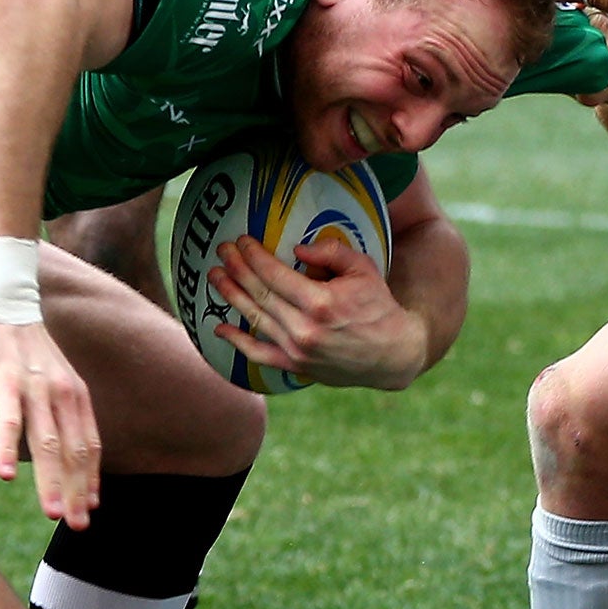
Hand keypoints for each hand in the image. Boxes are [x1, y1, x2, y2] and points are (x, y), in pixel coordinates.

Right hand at [0, 320, 100, 527]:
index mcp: (75, 398)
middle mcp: (61, 395)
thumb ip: (62, 419)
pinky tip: (6, 475)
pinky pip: (8, 420)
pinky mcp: (5, 382)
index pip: (88, 447)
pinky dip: (7, 449)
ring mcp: (34, 389)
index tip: (90, 511)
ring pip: (46, 442)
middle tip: (77, 526)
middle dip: (76, 492)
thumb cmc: (26, 352)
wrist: (3, 304)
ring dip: (51, 480)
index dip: (91, 480)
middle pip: (72, 452)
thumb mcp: (54, 383)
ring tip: (53, 512)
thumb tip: (70, 458)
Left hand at [207, 235, 427, 390]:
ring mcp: (297, 351)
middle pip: (260, 294)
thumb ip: (331, 253)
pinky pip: (258, 354)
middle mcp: (304, 329)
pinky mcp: (295, 367)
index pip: (275, 275)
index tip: (241, 241)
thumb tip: (295, 248)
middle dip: (237, 269)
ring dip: (232, 296)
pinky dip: (237, 342)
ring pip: (255, 319)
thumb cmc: (379, 307)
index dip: (254, 256)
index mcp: (321, 303)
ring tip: (215, 276)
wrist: (392, 354)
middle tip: (222, 251)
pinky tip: (219, 327)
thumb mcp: (364, 270)